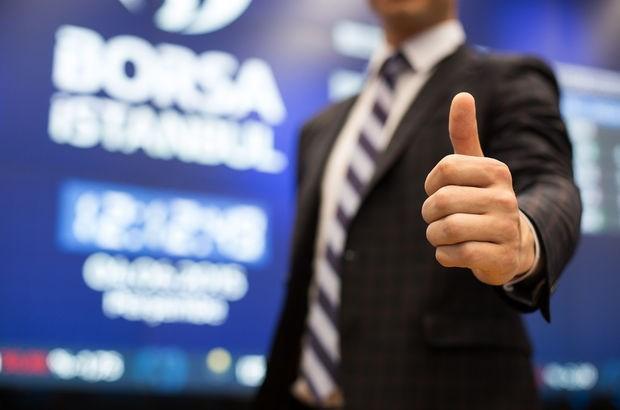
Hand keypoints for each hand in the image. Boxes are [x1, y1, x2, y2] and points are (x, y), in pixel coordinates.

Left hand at [421, 92, 534, 284]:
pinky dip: (444, 255)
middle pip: (442, 202)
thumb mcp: (476, 167)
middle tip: (438, 219)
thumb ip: (464, 134)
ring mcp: (506, 228)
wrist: (514, 246)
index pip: (443, 170)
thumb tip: (462, 95)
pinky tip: (455, 252)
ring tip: (444, 236)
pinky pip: (454, 255)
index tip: (440, 192)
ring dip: (435, 236)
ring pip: (446, 230)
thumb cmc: (483, 200)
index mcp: (496, 170)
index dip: (431, 185)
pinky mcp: (501, 257)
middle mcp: (505, 197)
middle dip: (430, 214)